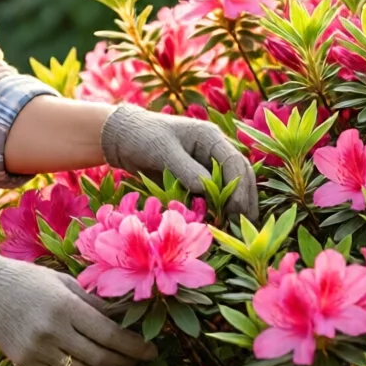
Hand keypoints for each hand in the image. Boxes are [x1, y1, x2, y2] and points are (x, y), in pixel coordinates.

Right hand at [0, 251, 157, 365]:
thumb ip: (95, 303)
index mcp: (65, 306)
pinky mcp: (26, 364)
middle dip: (125, 361)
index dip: (135, 347)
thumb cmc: (29, 281)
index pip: (110, 335)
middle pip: (101, 359)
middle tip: (138, 359)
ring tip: (112, 359)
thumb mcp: (65, 283)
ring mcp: (37, 351)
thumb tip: (129, 317)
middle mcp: (52, 331)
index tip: (152, 351)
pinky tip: (84, 362)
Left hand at [100, 103, 258, 219]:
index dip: (239, 188)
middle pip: (238, 177)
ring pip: (228, 188)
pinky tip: (219, 225)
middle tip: (244, 226)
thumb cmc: (141, 136)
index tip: (238, 210)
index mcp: (210, 137)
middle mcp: (213, 151)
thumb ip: (184, 168)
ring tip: (236, 230)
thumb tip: (205, 189)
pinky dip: (216, 209)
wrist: (121, 139)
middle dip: (243, 201)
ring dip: (234, 208)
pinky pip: (211, 196)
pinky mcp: (194, 179)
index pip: (234, 163)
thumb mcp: (162, 149)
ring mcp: (205, 166)